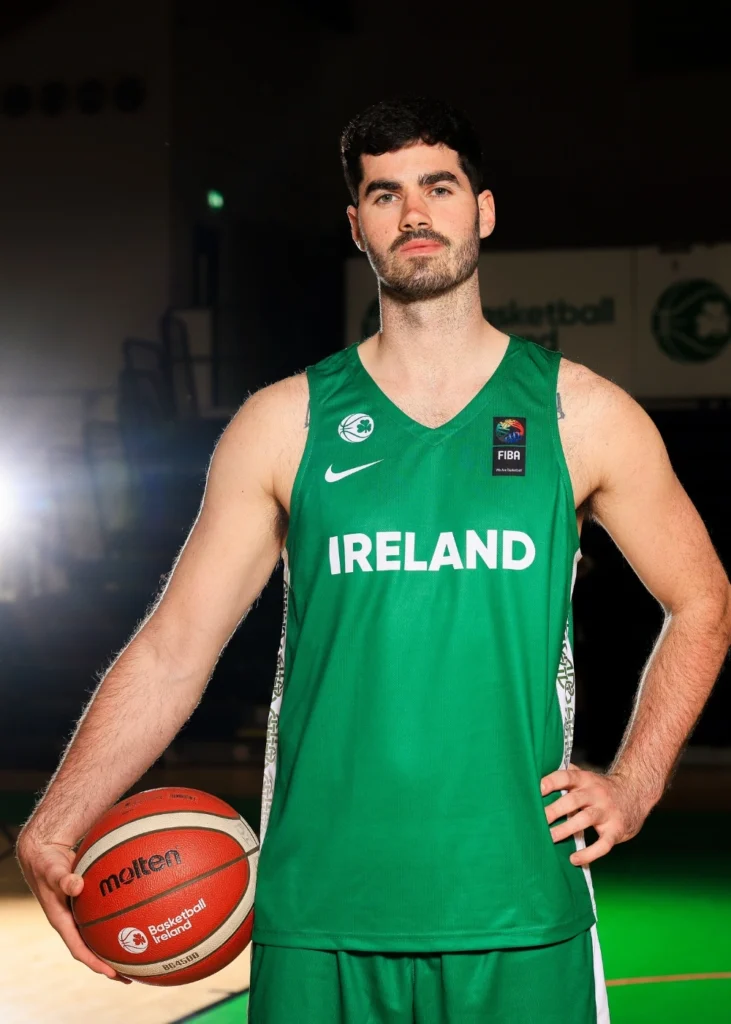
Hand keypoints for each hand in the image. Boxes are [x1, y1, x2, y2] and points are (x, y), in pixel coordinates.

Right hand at [16, 834, 131, 982]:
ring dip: (115, 944)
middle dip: (110, 962)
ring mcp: (80, 913)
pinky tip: (138, 916)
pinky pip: (104, 915)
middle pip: (92, 948)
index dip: (95, 962)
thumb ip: (63, 879)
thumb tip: (77, 885)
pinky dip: (118, 919)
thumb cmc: (46, 865)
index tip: (112, 973)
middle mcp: (72, 921)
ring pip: (99, 934)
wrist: (44, 854)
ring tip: (139, 953)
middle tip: (132, 973)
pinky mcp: (87, 902)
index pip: (79, 949)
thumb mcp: (52, 872)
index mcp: (62, 921)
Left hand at [540, 763, 648, 866]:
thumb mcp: (586, 777)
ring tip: (550, 837)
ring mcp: (607, 812)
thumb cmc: (600, 789)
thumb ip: (566, 775)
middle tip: (538, 820)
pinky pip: (603, 844)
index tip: (538, 789)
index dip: (552, 782)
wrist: (635, 794)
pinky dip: (589, 853)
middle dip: (555, 810)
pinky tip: (575, 859)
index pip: (567, 776)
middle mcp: (596, 794)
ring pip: (586, 819)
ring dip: (566, 829)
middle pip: (573, 800)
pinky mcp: (616, 830)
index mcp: (585, 780)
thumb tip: (537, 773)